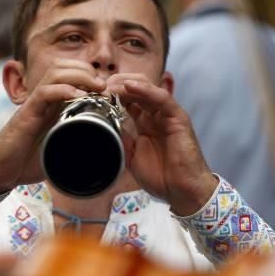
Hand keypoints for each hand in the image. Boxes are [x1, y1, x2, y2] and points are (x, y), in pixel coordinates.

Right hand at [0, 59, 105, 198]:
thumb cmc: (28, 161)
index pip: (71, 74)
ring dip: (80, 75)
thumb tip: (103, 152)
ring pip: (55, 72)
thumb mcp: (61, 150)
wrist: (0, 170)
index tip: (109, 91)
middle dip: (88, 70)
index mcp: (53, 104)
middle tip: (105, 86)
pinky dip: (63, 90)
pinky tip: (78, 96)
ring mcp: (35, 104)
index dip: (91, 76)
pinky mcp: (27, 113)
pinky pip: (44, 92)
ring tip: (97, 87)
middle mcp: (44, 99)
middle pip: (64, 66)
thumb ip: (78, 144)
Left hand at [107, 74, 218, 215]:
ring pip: (147, 88)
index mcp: (145, 123)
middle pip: (136, 89)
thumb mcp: (131, 156)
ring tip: (110, 84)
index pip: (127, 99)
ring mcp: (167, 115)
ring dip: (127, 84)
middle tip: (99, 87)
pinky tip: (130, 86)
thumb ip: (121, 139)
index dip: (111, 94)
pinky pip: (162, 98)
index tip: (93, 95)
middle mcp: (156, 115)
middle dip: (116, 85)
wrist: (181, 191)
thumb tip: (104, 126)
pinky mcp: (178, 118)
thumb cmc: (161, 177)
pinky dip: (145, 90)